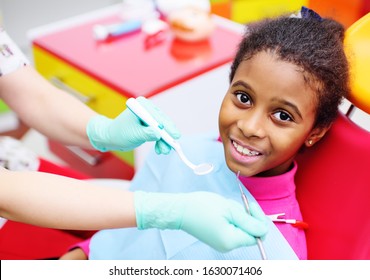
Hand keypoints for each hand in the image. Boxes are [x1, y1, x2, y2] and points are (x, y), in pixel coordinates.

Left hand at [86, 97, 179, 152]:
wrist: (111, 138)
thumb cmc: (119, 133)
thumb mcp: (134, 134)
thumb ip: (147, 133)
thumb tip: (159, 134)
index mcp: (142, 106)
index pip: (158, 116)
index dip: (168, 127)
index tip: (175, 135)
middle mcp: (148, 109)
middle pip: (163, 122)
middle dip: (167, 135)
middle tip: (173, 145)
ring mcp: (150, 117)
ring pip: (163, 129)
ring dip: (165, 141)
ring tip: (164, 151)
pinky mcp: (151, 126)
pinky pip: (160, 133)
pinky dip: (161, 142)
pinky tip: (160, 149)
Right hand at [134, 191, 267, 252]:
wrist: (180, 209)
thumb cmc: (202, 207)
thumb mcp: (229, 209)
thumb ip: (249, 221)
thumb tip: (263, 230)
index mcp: (232, 240)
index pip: (258, 234)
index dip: (257, 219)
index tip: (250, 205)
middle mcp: (228, 246)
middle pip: (250, 232)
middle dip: (246, 216)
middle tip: (235, 204)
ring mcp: (222, 243)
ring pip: (241, 229)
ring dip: (237, 216)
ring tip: (224, 207)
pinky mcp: (217, 238)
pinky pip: (232, 229)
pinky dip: (230, 219)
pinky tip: (221, 211)